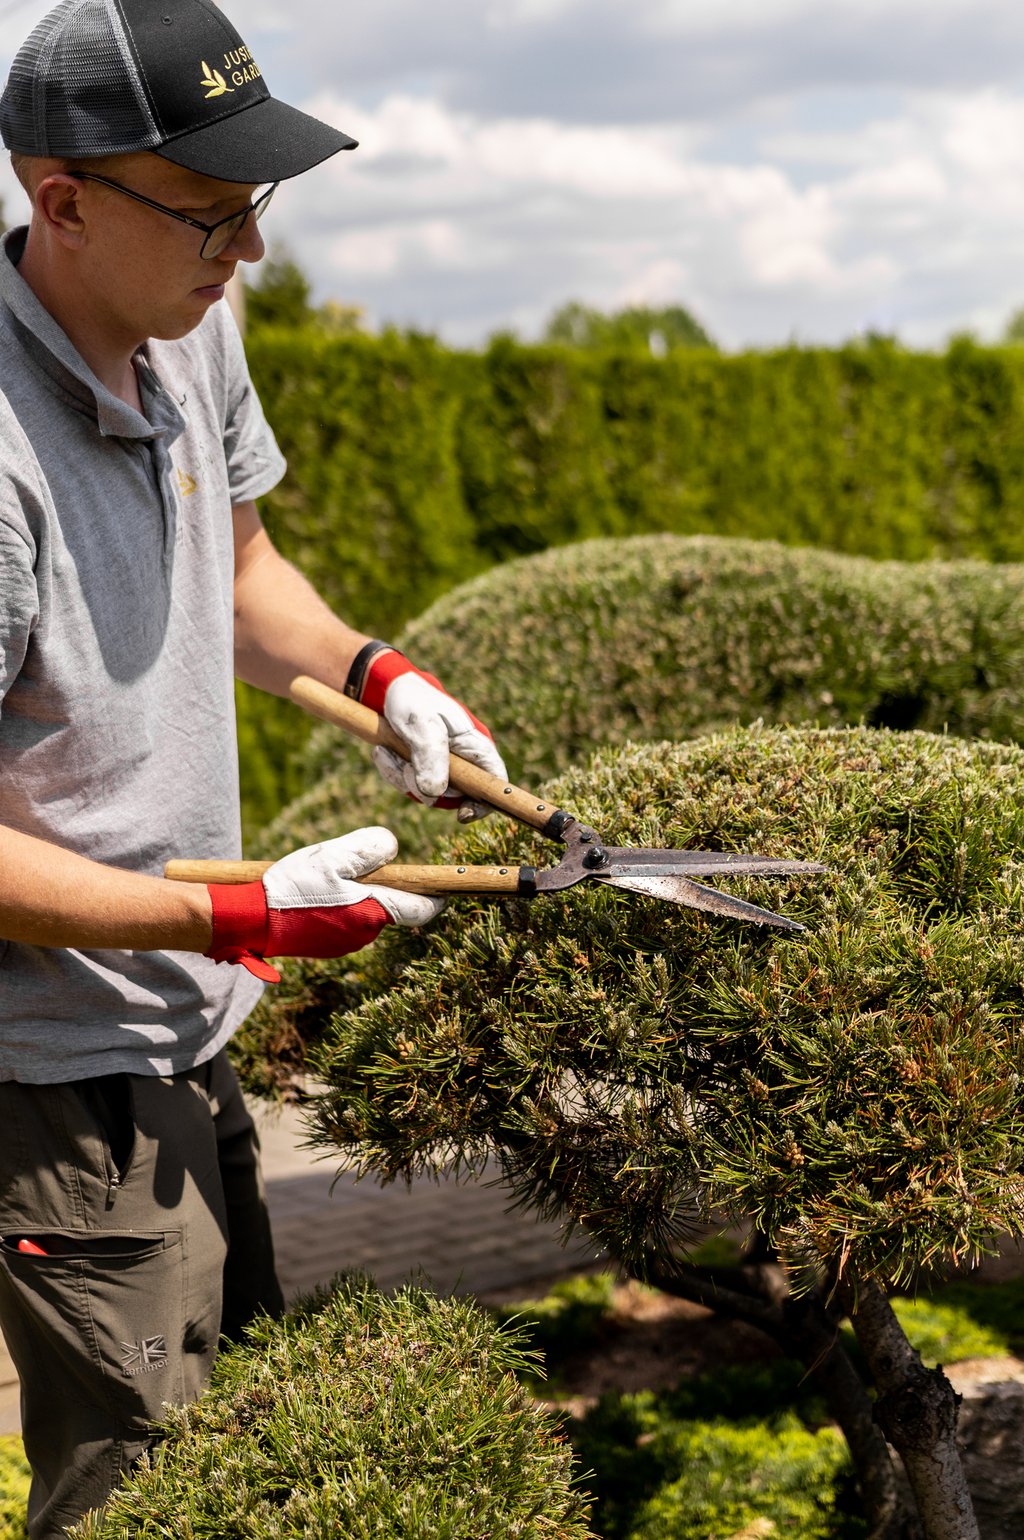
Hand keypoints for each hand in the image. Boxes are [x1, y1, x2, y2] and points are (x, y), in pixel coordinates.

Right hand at [206, 827, 443, 982]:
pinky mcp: (328, 946)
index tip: (444, 884)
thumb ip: (368, 849)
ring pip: (367, 913)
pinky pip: (347, 921)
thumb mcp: (332, 856)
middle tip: (357, 865)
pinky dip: (342, 906)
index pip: (422, 910)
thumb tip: (392, 848)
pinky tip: (316, 893)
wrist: (251, 920)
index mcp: (373, 913)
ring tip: (327, 877)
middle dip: (384, 885)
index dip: (436, 896)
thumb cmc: (292, 887)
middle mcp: (365, 934)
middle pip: (391, 906)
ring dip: (359, 894)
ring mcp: (345, 944)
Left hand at [359, 647, 507, 821]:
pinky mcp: (421, 768)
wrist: (386, 690)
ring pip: (427, 792)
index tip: (462, 814)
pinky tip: (383, 752)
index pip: (496, 782)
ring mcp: (441, 766)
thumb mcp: (422, 724)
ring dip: (402, 776)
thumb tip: (434, 793)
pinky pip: (409, 785)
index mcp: (475, 745)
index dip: (485, 803)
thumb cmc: (412, 700)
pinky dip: (392, 771)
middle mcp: (463, 760)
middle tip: (405, 765)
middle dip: (424, 785)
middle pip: (454, 795)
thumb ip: (431, 756)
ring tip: (387, 751)